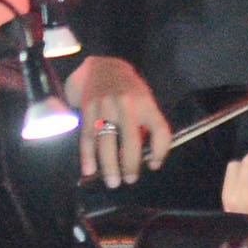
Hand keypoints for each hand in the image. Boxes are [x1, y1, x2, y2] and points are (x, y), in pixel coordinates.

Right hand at [68, 54, 171, 184]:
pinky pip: (87, 136)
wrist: (102, 66)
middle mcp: (126, 104)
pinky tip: (89, 170)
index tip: (154, 165)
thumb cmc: (129, 90)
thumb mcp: (145, 100)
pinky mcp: (87, 108)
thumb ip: (147, 124)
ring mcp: (105, 106)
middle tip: (129, 180)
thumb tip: (147, 158)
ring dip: (109, 165)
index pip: (160, 130)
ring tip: (112, 182)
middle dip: (130, 163)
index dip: (160, 151)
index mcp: (146, 103)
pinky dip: (87, 155)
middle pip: (131, 138)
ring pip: (106, 140)